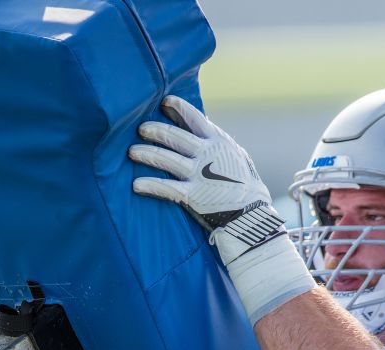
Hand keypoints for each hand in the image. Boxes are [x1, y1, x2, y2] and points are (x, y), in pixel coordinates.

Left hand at [129, 95, 283, 265]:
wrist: (252, 211)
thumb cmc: (245, 183)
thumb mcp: (236, 155)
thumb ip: (218, 141)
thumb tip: (203, 123)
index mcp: (218, 141)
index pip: (195, 118)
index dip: (178, 107)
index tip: (164, 102)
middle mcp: (207, 154)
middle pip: (174, 136)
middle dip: (155, 130)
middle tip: (141, 128)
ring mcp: (199, 174)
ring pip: (165, 158)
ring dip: (146, 154)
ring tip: (132, 152)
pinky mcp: (193, 195)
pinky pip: (166, 188)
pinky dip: (150, 185)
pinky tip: (136, 185)